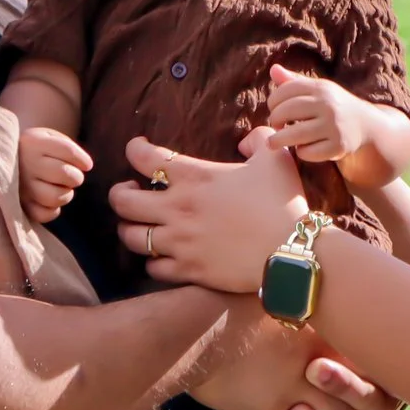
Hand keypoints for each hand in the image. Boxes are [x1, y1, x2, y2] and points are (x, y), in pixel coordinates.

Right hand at [17, 126, 92, 224]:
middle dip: (76, 177)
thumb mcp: (47, 136)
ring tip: (60, 188)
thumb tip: (86, 166)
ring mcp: (21, 187)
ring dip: (65, 194)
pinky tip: (50, 200)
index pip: (68, 151)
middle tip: (71, 175)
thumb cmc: (34, 148)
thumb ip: (67, 146)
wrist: (0, 161)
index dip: (83, 160)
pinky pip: (45, 215)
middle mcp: (26, 164)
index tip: (86, 164)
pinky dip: (53, 210)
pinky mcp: (20, 206)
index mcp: (33, 142)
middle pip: (65, 174)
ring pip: (56, 197)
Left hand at [108, 136, 305, 294]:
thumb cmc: (282, 203)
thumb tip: (246, 140)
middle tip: (131, 192)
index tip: (137, 149)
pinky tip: (162, 255)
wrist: (290, 252)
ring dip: (130, 228)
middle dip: (119, 194)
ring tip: (139, 224)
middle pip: (122, 201)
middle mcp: (177, 209)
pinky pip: (153, 268)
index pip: (143, 157)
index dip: (134, 149)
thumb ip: (259, 139)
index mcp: (193, 177)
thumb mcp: (275, 158)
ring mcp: (180, 242)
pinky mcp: (188, 270)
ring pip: (130, 237)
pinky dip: (153, 261)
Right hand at [192, 300, 400, 409]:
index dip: (378, 375)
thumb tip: (299, 284)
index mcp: (317, 334)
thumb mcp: (269, 295)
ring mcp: (293, 391)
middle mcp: (312, 364)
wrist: (193, 329)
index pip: (364, 360)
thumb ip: (292, 299)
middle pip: (361, 396)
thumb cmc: (225, 305)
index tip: (384, 382)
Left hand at [264, 65, 374, 163]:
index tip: (273, 109)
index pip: (285, 90)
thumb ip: (295, 81)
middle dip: (274, 120)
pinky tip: (302, 148)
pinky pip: (308, 152)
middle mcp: (328, 105)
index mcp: (321, 88)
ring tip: (273, 142)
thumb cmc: (334, 106)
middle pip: (286, 111)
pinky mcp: (338, 147)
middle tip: (275, 125)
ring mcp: (334, 126)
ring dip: (278, 140)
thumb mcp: (319, 90)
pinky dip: (300, 152)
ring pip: (294, 135)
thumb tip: (273, 69)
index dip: (273, 101)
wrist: (367, 125)